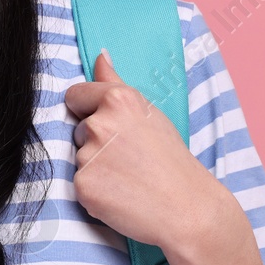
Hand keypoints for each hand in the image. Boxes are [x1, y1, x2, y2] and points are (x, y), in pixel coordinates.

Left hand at [63, 48, 238, 256]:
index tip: (109, 127)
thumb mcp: (149, 113)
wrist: (188, 209)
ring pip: (79, 158)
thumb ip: (114, 83)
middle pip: (78, 130)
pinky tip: (122, 196)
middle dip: (96, 143)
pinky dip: (96, 192)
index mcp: (117, 99)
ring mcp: (88, 156)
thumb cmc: (172, 161)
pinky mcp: (83, 185)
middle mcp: (99, 123)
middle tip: (131, 159)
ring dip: (96, 168)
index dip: (88, 110)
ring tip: (129, 178)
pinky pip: (80, 184)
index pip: (75, 95)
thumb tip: (100, 55)